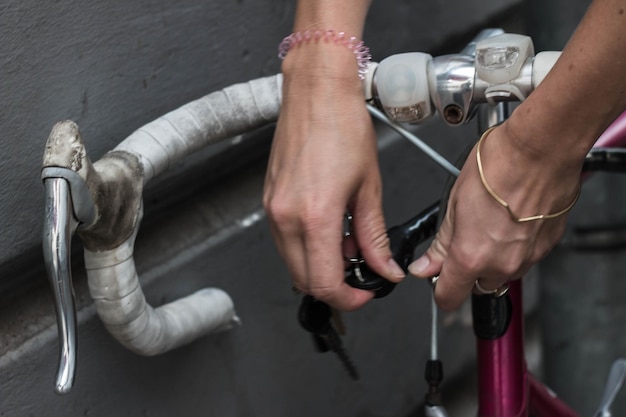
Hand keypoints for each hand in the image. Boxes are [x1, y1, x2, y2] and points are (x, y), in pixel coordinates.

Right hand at [263, 49, 404, 310]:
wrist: (317, 93)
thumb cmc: (342, 126)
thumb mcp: (369, 187)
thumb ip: (374, 236)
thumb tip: (384, 267)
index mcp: (315, 216)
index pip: (325, 282)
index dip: (348, 299)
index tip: (364, 294)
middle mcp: (286, 217)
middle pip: (304, 280)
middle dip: (334, 285)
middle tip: (360, 271)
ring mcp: (273, 209)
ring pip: (293, 263)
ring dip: (320, 265)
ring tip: (347, 243)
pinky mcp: (269, 201)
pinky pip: (285, 241)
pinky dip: (307, 247)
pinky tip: (329, 229)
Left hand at [408, 123, 581, 309]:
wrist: (541, 148)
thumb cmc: (497, 166)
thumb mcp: (454, 203)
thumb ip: (441, 244)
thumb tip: (426, 266)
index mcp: (471, 257)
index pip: (449, 297)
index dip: (440, 289)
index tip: (437, 278)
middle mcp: (502, 265)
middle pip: (478, 286)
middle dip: (468, 270)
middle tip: (465, 239)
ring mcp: (529, 257)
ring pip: (503, 273)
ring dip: (493, 259)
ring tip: (491, 223)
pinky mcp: (548, 246)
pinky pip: (525, 257)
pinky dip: (515, 246)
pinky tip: (512, 219)